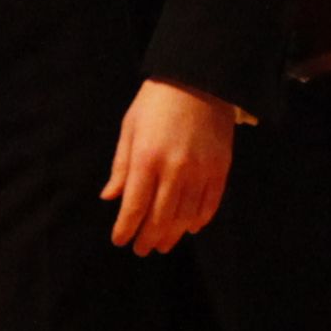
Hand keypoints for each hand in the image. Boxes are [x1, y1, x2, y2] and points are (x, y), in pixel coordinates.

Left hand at [102, 80, 233, 255]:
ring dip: (172, 234)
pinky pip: (210, 205)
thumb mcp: (130, 128)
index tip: (120, 241)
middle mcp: (174, 169)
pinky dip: (199, 220)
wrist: (198, 80)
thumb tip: (110, 197)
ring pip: (185, 217)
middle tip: (141, 249)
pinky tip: (189, 228)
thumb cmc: (156, 103)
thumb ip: (121, 166)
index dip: (126, 228)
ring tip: (162, 245)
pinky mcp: (220, 169)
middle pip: (160, 217)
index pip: (134, 206)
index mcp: (146, 158)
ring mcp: (200, 171)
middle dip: (148, 238)